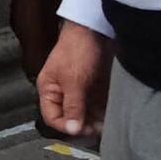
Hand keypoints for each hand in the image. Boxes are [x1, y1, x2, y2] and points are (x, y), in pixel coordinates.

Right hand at [37, 19, 111, 138]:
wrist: (96, 29)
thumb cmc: (77, 49)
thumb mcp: (73, 80)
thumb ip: (73, 106)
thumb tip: (72, 130)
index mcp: (49, 90)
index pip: (52, 117)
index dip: (66, 126)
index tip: (82, 130)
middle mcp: (63, 93)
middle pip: (70, 117)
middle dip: (83, 125)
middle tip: (97, 130)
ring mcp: (80, 90)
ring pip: (85, 114)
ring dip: (95, 121)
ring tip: (106, 125)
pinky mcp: (95, 88)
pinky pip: (97, 106)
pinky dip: (103, 113)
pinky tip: (111, 117)